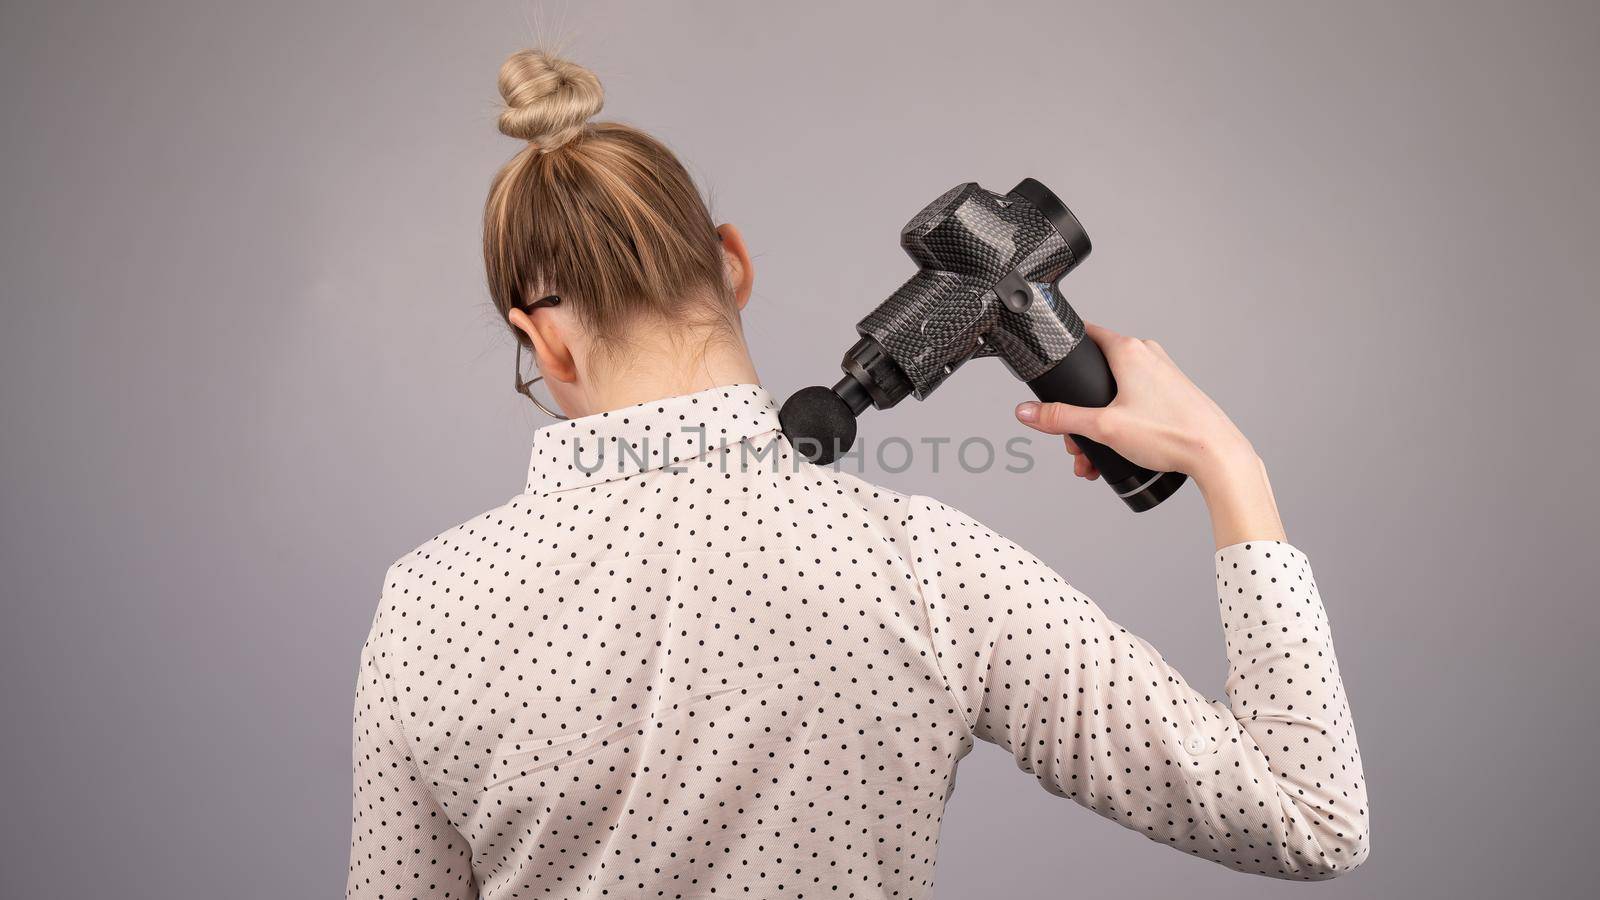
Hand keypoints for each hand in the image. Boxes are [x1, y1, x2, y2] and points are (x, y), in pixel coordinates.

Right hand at [1014, 323, 1284, 546]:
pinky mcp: (1172, 394)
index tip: (1053, 367)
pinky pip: (1136, 402)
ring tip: (1093, 457)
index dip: (1066, 351)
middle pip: (1097, 374)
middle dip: (1079, 409)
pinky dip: (1121, 423)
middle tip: (1074, 440)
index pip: (1088, 333)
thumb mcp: (1103, 428)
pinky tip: (1117, 451)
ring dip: (1098, 424)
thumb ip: (1061, 419)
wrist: (1216, 454)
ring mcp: (1163, 374)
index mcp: (1130, 351)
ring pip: (1116, 393)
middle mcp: (1148, 356)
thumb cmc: (1170, 433)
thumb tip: (1027, 412)